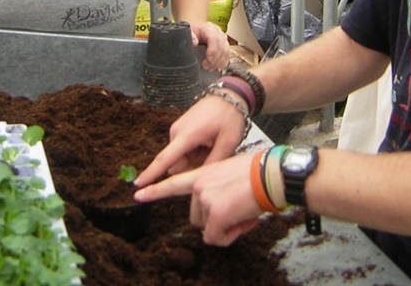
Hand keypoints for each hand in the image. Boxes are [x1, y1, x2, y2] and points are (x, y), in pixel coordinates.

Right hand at [134, 94, 245, 185]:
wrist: (230, 94)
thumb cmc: (230, 117)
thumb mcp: (228, 143)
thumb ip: (212, 163)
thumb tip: (197, 178)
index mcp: (187, 135)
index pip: (165, 159)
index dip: (151, 174)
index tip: (137, 185)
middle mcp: (177, 131)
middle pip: (177, 162)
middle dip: (192, 165)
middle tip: (214, 153)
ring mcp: (178, 128)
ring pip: (182, 156)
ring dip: (195, 157)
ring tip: (213, 145)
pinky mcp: (181, 127)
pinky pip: (184, 147)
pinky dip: (195, 149)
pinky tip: (209, 141)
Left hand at [135, 153, 261, 245]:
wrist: (272, 175)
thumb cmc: (261, 173)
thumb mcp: (233, 175)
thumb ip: (219, 190)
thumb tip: (222, 211)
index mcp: (204, 173)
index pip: (174, 182)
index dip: (156, 190)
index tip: (138, 194)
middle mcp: (199, 185)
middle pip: (197, 217)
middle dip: (217, 221)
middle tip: (239, 211)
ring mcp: (205, 199)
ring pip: (208, 229)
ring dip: (226, 228)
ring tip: (244, 212)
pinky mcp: (215, 214)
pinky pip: (217, 238)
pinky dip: (231, 236)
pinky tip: (244, 220)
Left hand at [189, 21, 230, 71]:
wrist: (196, 29)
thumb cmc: (192, 31)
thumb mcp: (188, 31)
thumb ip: (190, 36)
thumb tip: (194, 42)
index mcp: (209, 28)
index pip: (215, 39)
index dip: (213, 50)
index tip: (208, 60)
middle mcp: (218, 33)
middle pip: (221, 47)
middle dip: (215, 60)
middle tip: (206, 67)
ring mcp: (223, 39)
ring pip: (226, 51)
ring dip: (219, 62)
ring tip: (210, 69)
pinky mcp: (224, 45)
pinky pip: (227, 54)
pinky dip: (224, 62)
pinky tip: (218, 68)